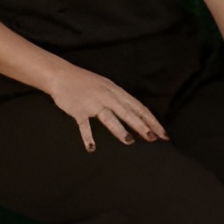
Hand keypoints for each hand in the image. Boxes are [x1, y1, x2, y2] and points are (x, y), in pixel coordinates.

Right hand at [40, 65, 165, 151]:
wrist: (61, 75)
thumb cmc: (86, 83)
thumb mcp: (107, 87)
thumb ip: (120, 101)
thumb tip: (136, 116)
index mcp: (116, 92)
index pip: (138, 107)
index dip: (151, 120)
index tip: (162, 132)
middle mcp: (107, 97)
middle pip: (128, 112)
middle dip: (142, 126)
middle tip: (154, 138)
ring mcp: (93, 103)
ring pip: (109, 117)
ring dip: (119, 129)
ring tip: (129, 141)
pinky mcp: (79, 110)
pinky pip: (84, 125)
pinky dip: (87, 136)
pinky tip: (92, 147)